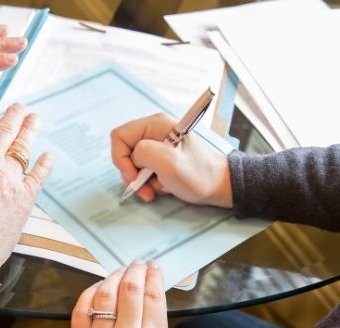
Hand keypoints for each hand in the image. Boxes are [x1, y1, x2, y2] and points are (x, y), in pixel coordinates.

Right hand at [0, 104, 52, 269]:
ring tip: (34, 120)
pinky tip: (48, 157)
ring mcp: (7, 177)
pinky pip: (38, 174)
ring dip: (30, 129)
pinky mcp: (24, 197)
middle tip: (19, 108)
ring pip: (23, 145)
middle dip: (13, 115)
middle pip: (3, 130)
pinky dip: (45, 164)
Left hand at [71, 262, 173, 327]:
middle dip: (135, 271)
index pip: (154, 297)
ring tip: (120, 272)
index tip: (154, 268)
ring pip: (105, 293)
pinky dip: (90, 292)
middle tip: (138, 265)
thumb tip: (153, 302)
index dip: (154, 276)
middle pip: (130, 289)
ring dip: (114, 277)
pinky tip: (98, 287)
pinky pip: (82, 307)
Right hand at [111, 113, 232, 207]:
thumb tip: (132, 158)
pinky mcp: (159, 158)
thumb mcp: (169, 162)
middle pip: (124, 151)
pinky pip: (142, 170)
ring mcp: (156, 145)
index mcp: (155, 124)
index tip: (134, 175)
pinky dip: (147, 183)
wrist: (219, 187)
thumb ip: (143, 152)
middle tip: (144, 189)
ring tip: (154, 191)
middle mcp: (153, 132)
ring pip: (131, 164)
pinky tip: (161, 187)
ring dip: (139, 181)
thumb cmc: (199, 174)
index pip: (120, 136)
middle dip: (130, 173)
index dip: (121, 158)